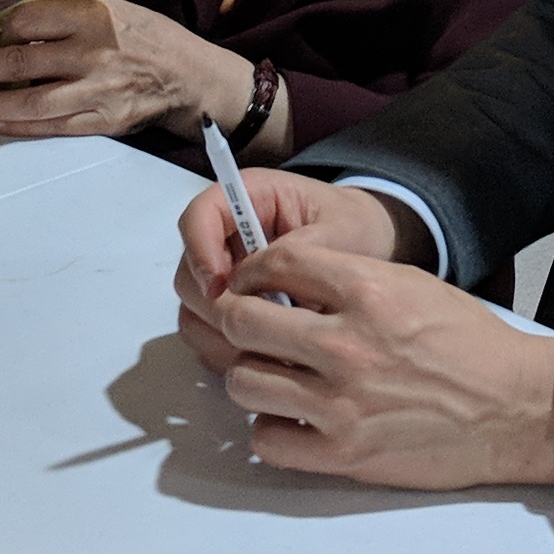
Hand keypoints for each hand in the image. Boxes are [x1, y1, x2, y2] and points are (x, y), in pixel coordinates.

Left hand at [0, 0, 248, 141]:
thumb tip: (16, 26)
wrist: (190, 78)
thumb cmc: (150, 37)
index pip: (31, 20)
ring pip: (31, 102)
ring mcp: (96, 92)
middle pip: (21, 62)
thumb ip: (70, 16)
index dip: (2, 28)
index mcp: (96, 18)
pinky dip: (18, 125)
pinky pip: (50, 127)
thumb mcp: (116, 8)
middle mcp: (93, 55)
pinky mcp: (100, 121)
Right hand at [169, 169, 408, 367]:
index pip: (199, 217)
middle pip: (188, 272)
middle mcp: (226, 237)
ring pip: (194, 310)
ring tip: (268, 345)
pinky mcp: (230, 309)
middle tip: (252, 326)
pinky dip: (229, 351)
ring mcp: (224, 276)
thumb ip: (303, 250)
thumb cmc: (353, 227)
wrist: (366, 246)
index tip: (221, 284)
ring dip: (222, 333)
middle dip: (213, 303)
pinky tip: (267, 356)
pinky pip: (210, 337)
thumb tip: (265, 278)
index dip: (200, 250)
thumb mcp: (342, 230)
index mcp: (247, 197)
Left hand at [187, 242, 553, 489]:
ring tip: (273, 377)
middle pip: (241, 321)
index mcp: (366, 291)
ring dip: (250, 376)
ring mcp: (342, 404)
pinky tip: (292, 420)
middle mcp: (347, 344)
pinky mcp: (345, 454)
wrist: (515, 407)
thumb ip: (346, 280)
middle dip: (235, 318)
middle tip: (247, 326)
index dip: (250, 269)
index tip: (249, 282)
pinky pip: (267, 441)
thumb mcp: (410, 284)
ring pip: (243, 382)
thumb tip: (283, 283)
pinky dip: (272, 430)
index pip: (274, 263)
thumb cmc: (468, 343)